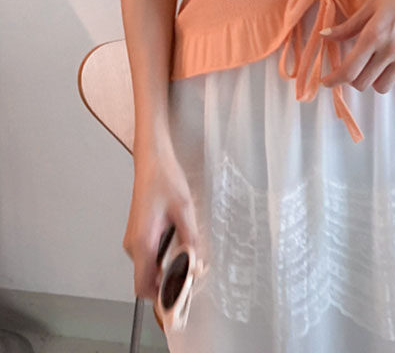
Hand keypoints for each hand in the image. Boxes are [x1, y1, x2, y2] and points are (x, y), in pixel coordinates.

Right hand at [123, 147, 199, 300]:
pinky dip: (161, 260)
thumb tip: (196, 263)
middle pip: (145, 280)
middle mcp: (133, 245)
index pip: (142, 286)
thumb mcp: (184, 210)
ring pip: (147, 268)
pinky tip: (179, 248)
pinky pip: (147, 256)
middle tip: (190, 277)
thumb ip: (189, 239)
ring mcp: (133, 239)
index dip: (159, 297)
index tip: (179, 295)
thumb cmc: (166, 181)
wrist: (152, 161)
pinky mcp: (138, 233)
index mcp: (142, 242)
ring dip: (164, 271)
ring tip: (189, 262)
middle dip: (166, 284)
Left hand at [318, 0, 394, 94]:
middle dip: (352, 78)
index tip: (327, 81)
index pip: (349, 71)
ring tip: (373, 63)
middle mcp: (390, 50)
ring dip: (373, 79)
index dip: (334, 80)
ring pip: (382, 86)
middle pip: (363, 83)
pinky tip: (391, 55)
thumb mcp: (370, 5)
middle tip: (351, 66)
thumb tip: (325, 35)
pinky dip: (391, 72)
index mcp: (374, 35)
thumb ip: (347, 26)